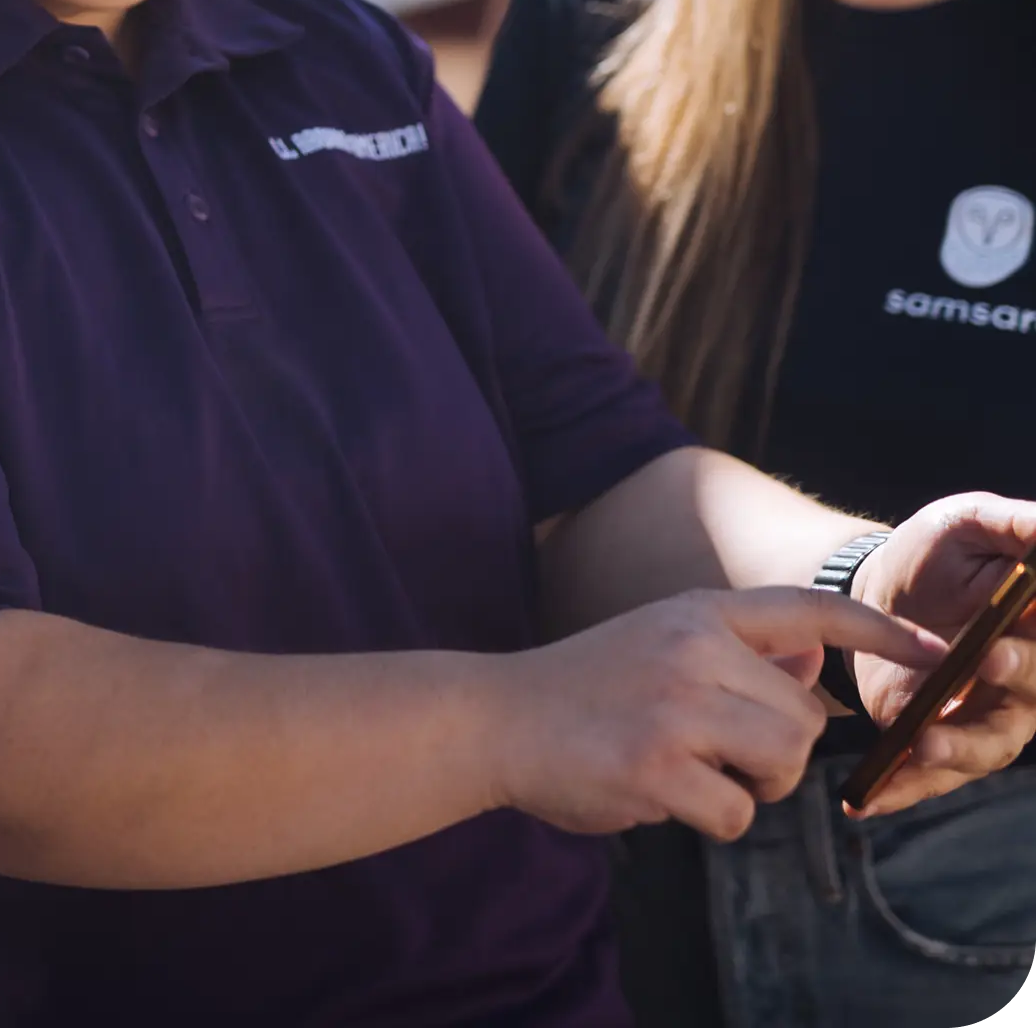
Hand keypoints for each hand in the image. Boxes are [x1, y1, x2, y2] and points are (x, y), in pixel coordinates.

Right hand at [488, 587, 941, 841]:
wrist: (497, 716)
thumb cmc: (585, 686)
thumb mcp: (660, 642)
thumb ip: (735, 652)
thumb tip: (817, 665)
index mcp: (696, 612)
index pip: (806, 609)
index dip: (877, 625)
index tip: (931, 648)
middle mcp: (692, 648)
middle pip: (804, 715)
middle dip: (781, 752)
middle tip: (722, 756)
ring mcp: (675, 705)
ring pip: (782, 762)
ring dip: (754, 787)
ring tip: (695, 775)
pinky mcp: (656, 766)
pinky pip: (735, 814)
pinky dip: (709, 819)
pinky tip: (656, 793)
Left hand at [848, 493, 1035, 816]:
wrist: (871, 588)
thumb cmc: (933, 554)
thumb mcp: (969, 522)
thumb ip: (1015, 523)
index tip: (1025, 617)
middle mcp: (1024, 685)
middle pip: (1033, 690)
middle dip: (1015, 675)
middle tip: (986, 657)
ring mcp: (983, 720)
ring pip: (987, 746)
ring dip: (959, 747)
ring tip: (925, 740)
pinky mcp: (937, 741)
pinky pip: (927, 777)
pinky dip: (899, 789)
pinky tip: (864, 800)